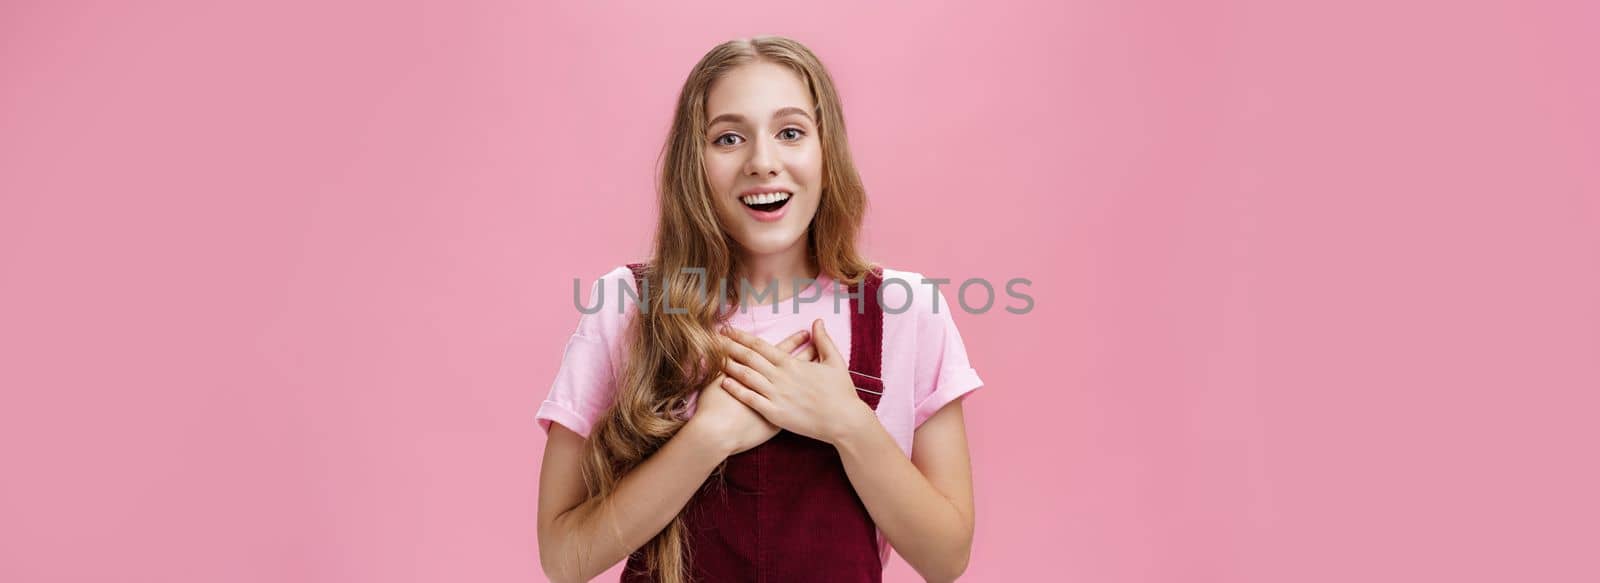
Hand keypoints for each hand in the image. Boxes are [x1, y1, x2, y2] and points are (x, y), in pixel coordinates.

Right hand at [686, 328, 815, 455]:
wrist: (717, 432)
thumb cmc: (714, 404)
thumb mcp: (718, 375)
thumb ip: (728, 360)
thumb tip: (730, 348)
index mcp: (760, 372)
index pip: (782, 352)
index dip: (794, 341)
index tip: (805, 333)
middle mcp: (774, 385)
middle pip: (797, 365)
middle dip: (809, 352)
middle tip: (823, 344)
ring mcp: (779, 402)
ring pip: (801, 384)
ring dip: (812, 372)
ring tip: (824, 364)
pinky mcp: (779, 419)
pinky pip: (798, 405)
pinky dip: (808, 397)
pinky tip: (815, 390)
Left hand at [717, 319, 872, 444]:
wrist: (845, 422)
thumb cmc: (841, 392)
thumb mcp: (835, 362)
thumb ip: (824, 341)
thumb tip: (818, 321)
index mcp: (792, 364)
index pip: (761, 346)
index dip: (742, 337)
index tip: (728, 329)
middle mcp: (781, 377)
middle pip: (749, 358)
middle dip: (729, 346)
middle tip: (712, 338)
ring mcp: (776, 396)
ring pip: (747, 377)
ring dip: (729, 365)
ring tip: (713, 357)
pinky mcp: (775, 414)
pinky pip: (751, 400)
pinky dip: (736, 391)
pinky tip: (723, 384)